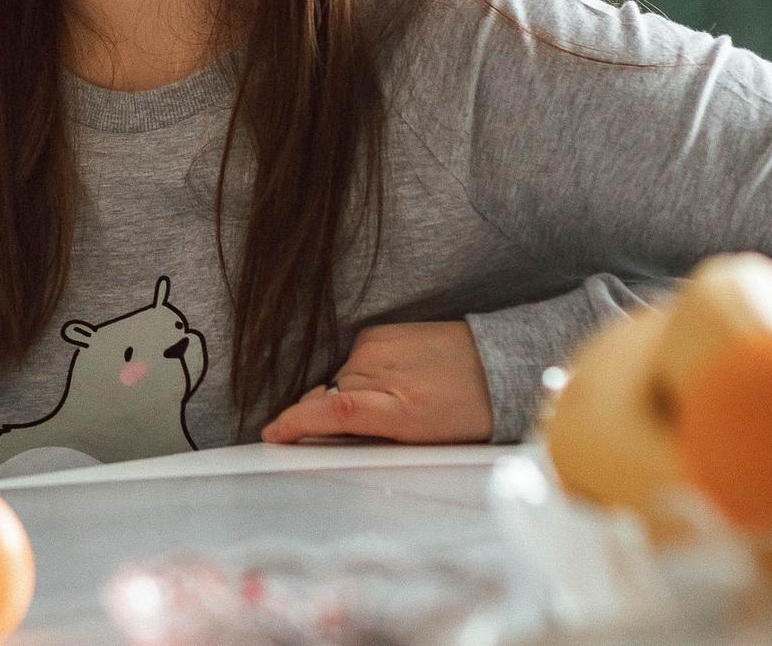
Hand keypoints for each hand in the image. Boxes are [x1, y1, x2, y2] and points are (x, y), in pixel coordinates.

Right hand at [258, 321, 492, 445]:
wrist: (499, 365)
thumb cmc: (470, 412)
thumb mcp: (423, 441)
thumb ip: (371, 436)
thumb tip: (324, 432)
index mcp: (399, 408)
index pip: (331, 412)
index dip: (295, 423)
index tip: (272, 433)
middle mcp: (383, 371)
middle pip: (328, 397)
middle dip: (327, 416)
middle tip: (358, 429)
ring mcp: (380, 345)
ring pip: (339, 379)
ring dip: (347, 393)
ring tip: (391, 401)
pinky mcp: (382, 330)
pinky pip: (354, 360)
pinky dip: (361, 374)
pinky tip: (392, 381)